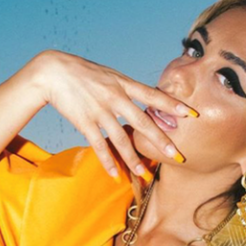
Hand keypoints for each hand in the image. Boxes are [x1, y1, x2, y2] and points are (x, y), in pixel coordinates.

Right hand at [27, 50, 196, 176]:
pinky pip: (99, 146)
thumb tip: (142, 99)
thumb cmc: (82, 72)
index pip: (153, 96)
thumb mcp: (108, 74)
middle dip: (161, 141)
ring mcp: (100, 111)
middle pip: (143, 123)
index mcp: (123, 84)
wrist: (54, 72)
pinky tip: (115, 174)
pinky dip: (107, 161)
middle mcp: (115, 98)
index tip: (192, 114)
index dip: (173, 105)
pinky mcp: (85, 122)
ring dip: (134, 159)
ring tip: (144, 174)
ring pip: (121, 139)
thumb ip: (125, 88)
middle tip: (177, 156)